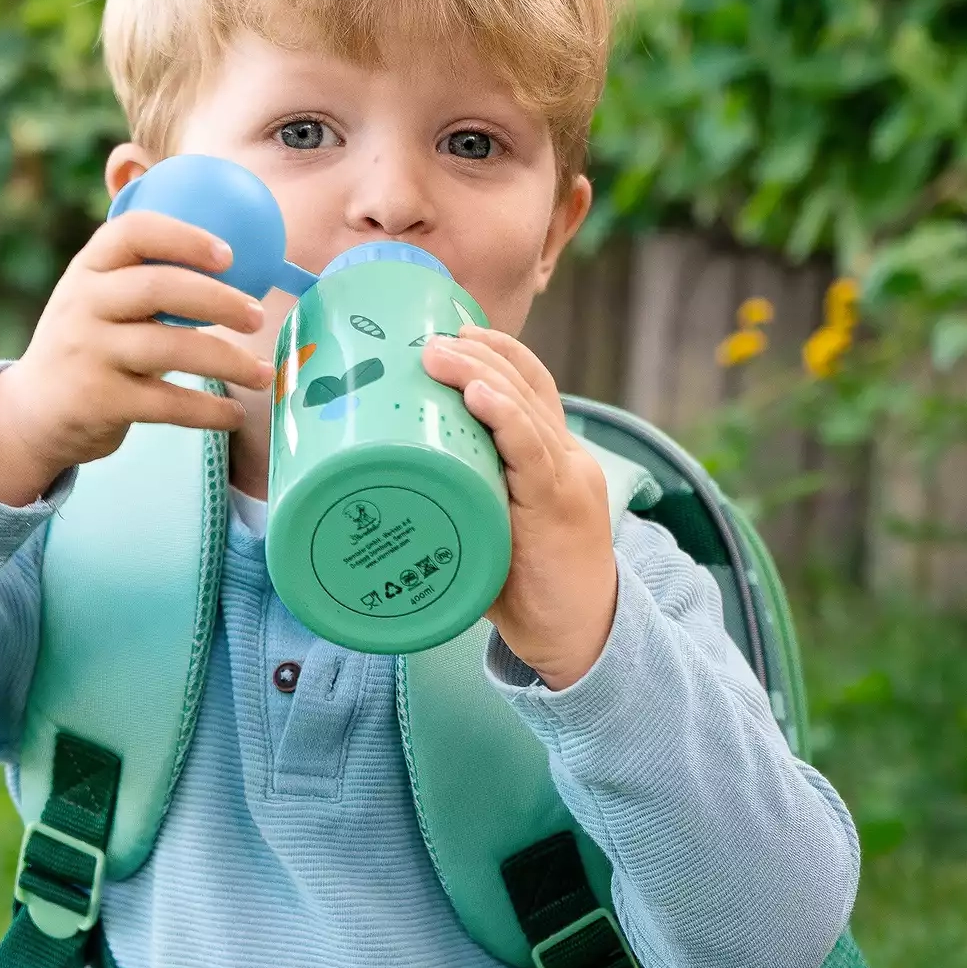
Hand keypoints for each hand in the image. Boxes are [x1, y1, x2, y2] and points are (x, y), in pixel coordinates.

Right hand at [0, 210, 275, 505]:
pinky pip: (167, 403)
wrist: (32, 413)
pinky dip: (208, 411)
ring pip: (170, 349)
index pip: (133, 232)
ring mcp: (89, 353)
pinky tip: (234, 415)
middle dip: (218, 300)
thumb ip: (144, 279)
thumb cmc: (88, 348)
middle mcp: (83, 304)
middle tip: (258, 316)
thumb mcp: (97, 301)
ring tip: (264, 372)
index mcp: (88, 268)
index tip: (229, 255)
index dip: (184, 237)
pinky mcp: (99, 401)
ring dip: (228, 361)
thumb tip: (233, 266)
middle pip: (159, 288)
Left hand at [421, 325, 617, 688]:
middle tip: (427, 338)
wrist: (579, 638)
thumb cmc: (527, 588)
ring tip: (437, 354)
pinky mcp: (560, 507)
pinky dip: (505, 418)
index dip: (494, 351)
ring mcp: (567, 478)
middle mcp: (566, 456)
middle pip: (526, 384)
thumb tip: (387, 494)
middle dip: (476, 352)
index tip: (450, 330)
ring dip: (479, 373)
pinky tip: (478, 394)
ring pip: (525, 408)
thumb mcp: (492, 531)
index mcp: (552, 456)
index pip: (530, 385)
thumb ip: (459, 503)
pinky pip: (533, 451)